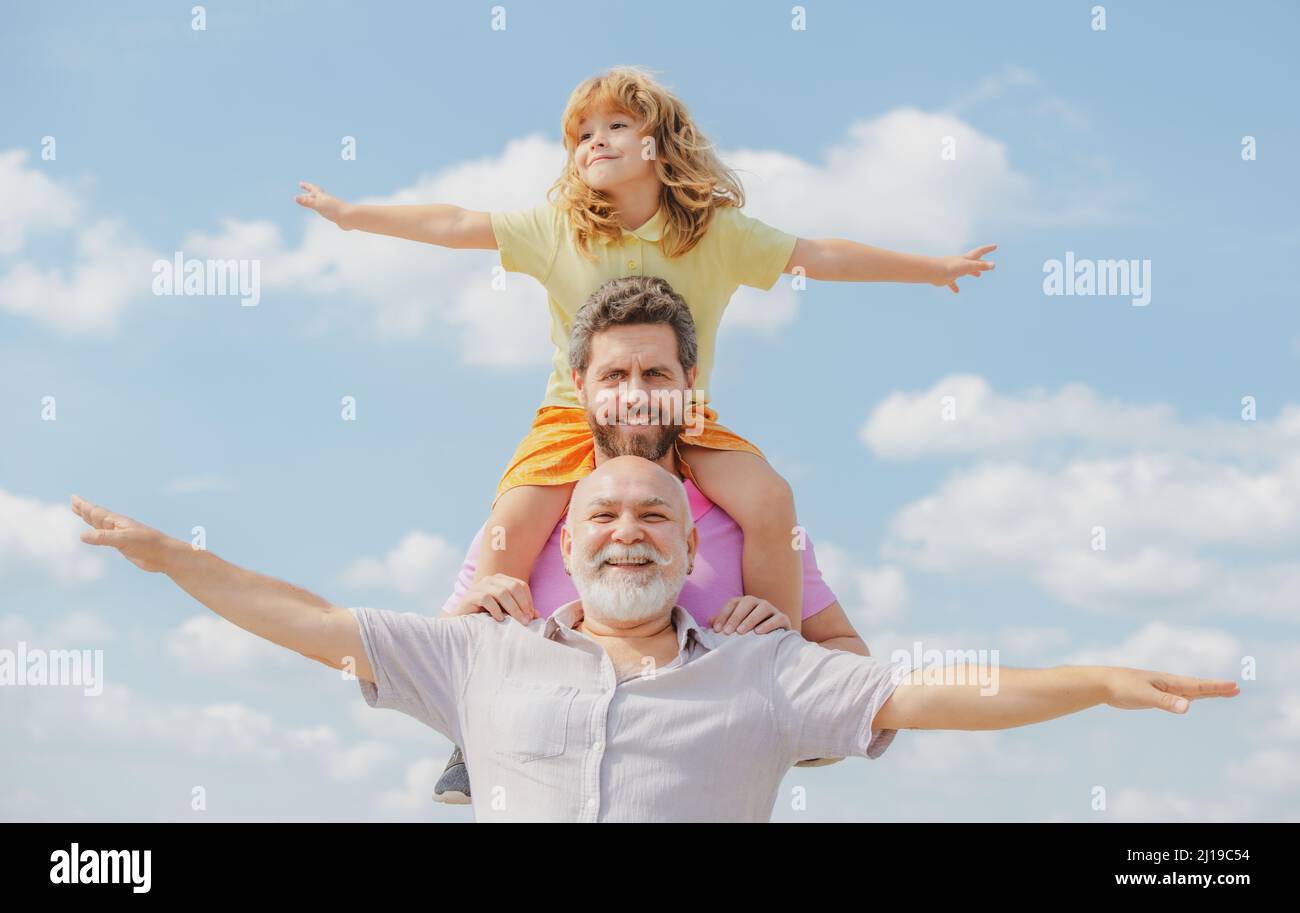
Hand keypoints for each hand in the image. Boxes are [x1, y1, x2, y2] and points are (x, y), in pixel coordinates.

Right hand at [70, 494, 173, 572]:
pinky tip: (96, 534)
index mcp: (117, 521)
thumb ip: (103, 538)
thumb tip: (81, 535)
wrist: (164, 555)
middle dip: (84, 509)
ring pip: (100, 526)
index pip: (96, 512)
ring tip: (82, 513)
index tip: (73, 497)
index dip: (84, 506)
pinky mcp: (123, 545)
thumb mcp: (123, 540)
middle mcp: (117, 526)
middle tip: (73, 501)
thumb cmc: (147, 544)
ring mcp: (120, 535)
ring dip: (90, 519)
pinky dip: (97, 534)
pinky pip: (105, 537)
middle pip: (97, 515)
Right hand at [295, 181, 349, 227]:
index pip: (313, 189)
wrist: (349, 217)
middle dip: (310, 193)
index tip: (301, 183)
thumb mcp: (318, 205)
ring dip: (316, 202)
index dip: (306, 186)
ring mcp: (332, 207)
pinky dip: (323, 210)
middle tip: (304, 191)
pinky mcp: (336, 215)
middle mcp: (328, 200)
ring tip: (312, 202)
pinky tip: (325, 213)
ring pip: (322, 203)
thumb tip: (296, 198)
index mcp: (323, 197)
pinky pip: (328, 211)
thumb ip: (307, 202)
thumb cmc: (334, 210)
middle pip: (317, 195)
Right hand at [447, 574, 535, 624]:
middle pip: (513, 587)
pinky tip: (500, 620)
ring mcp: (480, 586)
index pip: (520, 585)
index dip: (528, 600)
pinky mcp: (471, 595)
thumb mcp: (505, 612)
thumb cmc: (485, 616)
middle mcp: (491, 580)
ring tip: (518, 622)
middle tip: (527, 621)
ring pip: (502, 593)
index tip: (532, 616)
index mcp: (501, 580)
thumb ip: (520, 611)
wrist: (461, 621)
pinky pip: (487, 599)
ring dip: (513, 608)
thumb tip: (538, 615)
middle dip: (523, 604)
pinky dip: (496, 610)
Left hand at [709, 596, 790, 634]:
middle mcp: (759, 603)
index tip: (717, 630)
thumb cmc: (751, 635)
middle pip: (747, 602)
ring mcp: (772, 610)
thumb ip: (724, 623)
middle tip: (728, 632)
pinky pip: (778, 618)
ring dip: (751, 619)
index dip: (723, 615)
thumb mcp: (736, 629)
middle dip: (736, 616)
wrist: (775, 642)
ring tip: (741, 632)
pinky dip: (769, 624)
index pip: (732, 603)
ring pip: (763, 608)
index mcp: (745, 603)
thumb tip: (709, 620)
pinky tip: (759, 632)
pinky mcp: (784, 619)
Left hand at [932, 244, 996, 292]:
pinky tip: (957, 291)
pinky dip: (955, 286)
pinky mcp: (947, 278)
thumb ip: (981, 266)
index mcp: (966, 259)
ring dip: (973, 272)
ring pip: (965, 271)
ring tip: (979, 276)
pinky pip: (952, 282)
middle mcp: (961, 263)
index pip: (979, 252)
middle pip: (974, 262)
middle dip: (982, 262)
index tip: (995, 246)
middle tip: (990, 264)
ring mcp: (954, 270)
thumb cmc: (950, 267)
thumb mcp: (968, 267)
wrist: (933, 271)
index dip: (988, 249)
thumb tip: (993, 265)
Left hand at [1102, 666, 1239, 713]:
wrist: (1103, 683)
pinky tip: (1189, 699)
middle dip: (1216, 689)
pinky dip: (1189, 696)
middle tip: (1236, 689)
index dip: (1216, 687)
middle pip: (1197, 687)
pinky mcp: (1154, 694)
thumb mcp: (1146, 696)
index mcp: (1169, 682)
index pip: (1198, 685)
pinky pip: (1177, 695)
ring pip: (1188, 690)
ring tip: (1220, 692)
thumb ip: (1166, 701)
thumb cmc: (1123, 687)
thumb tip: (1188, 706)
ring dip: (1205, 691)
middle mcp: (1168, 684)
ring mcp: (1162, 688)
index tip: (1234, 686)